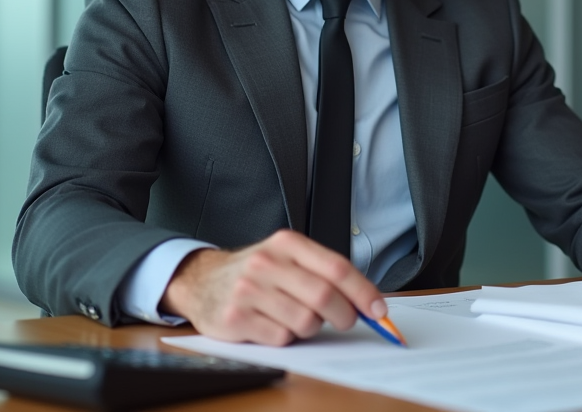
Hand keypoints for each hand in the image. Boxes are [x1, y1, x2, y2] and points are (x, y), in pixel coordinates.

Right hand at [160, 229, 388, 345]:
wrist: (202, 280)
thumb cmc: (257, 272)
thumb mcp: (287, 258)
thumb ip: (323, 273)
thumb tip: (367, 302)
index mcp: (287, 244)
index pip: (336, 267)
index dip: (363, 292)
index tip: (379, 310)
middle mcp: (267, 263)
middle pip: (324, 296)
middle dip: (344, 315)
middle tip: (345, 320)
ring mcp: (249, 291)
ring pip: (305, 322)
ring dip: (311, 327)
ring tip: (296, 317)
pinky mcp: (236, 318)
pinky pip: (281, 338)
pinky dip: (286, 337)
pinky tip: (273, 324)